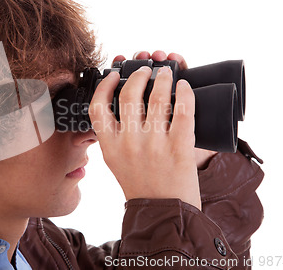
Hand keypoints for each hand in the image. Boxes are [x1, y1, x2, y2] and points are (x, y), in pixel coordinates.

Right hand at [89, 52, 201, 208]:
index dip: (105, 85)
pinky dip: (184, 93)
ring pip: (158, 97)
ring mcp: (154, 143)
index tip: (114, 75)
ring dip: (162, 79)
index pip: (98, 106)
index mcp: (109, 146)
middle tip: (146, 70)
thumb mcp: (116, 161)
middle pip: (129, 94)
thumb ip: (113, 136)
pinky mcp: (179, 146)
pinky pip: (183, 109)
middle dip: (139, 75)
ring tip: (166, 73)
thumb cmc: (141, 186)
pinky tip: (184, 87)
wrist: (164, 213)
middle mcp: (129, 142)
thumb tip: (119, 105)